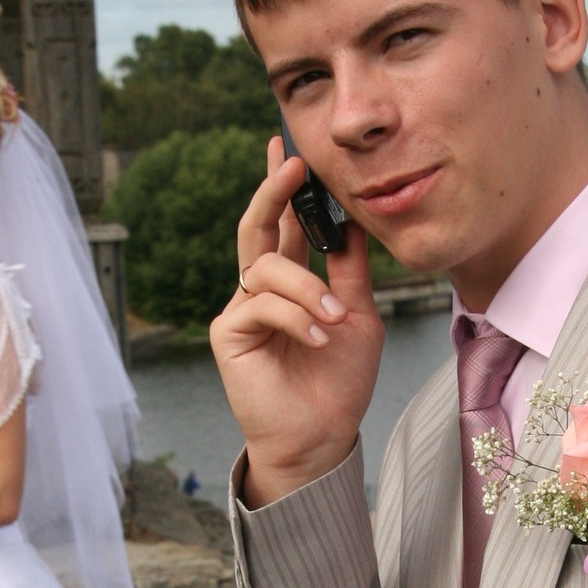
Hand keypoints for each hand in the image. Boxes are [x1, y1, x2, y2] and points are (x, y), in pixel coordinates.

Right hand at [210, 136, 384, 506]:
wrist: (322, 438)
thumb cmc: (339, 384)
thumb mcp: (359, 317)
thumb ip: (351, 270)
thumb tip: (353, 219)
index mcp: (292, 283)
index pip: (283, 225)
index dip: (284, 188)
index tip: (288, 149)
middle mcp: (261, 291)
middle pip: (256, 228)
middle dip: (272, 192)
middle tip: (291, 164)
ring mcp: (241, 311)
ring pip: (266, 269)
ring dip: (306, 290)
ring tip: (333, 321)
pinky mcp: (228, 335)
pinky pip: (259, 304)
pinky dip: (294, 318)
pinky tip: (317, 339)